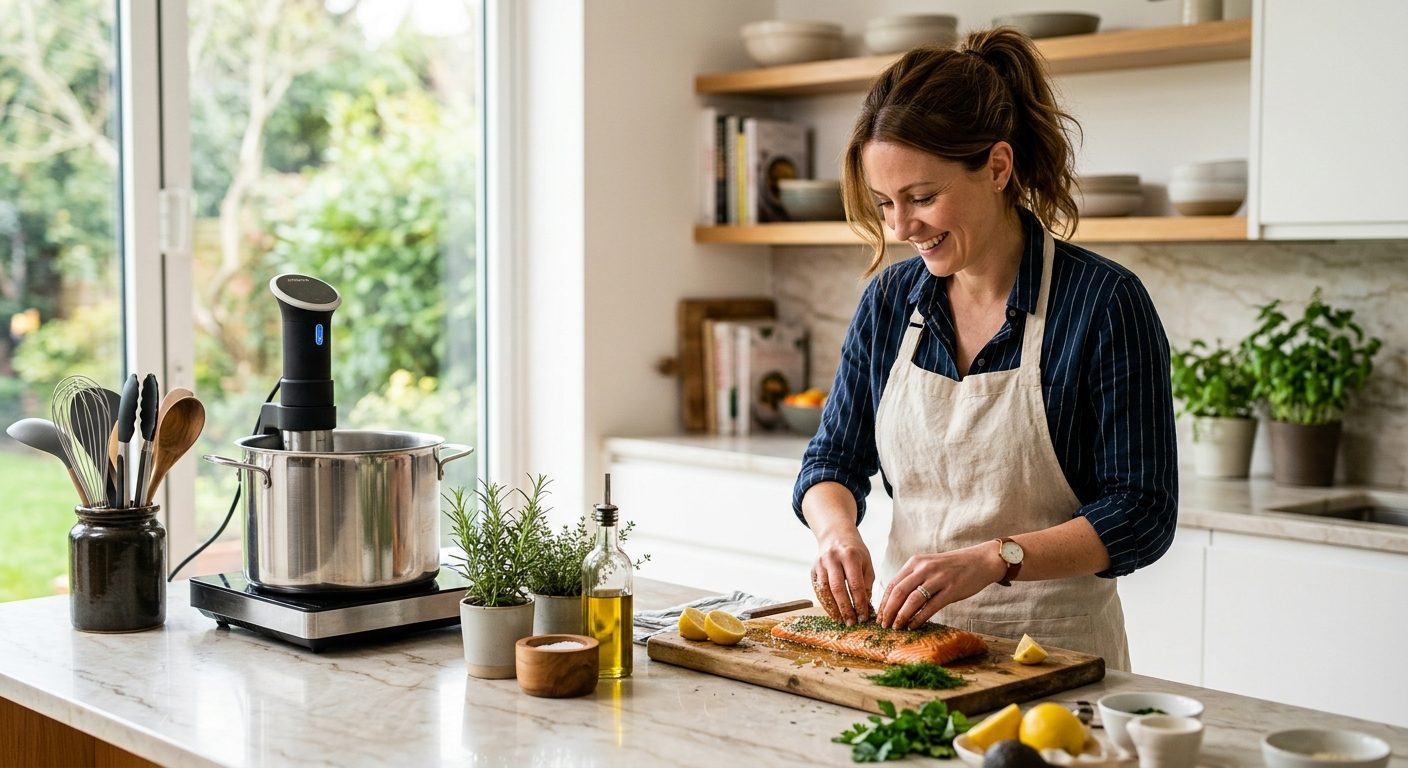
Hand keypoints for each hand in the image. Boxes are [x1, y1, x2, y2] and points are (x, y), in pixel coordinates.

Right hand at [810, 532, 874, 625]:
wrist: (836, 536)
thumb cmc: (855, 552)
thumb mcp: (866, 563)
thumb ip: (866, 584)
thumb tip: (865, 608)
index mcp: (850, 556)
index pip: (855, 584)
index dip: (859, 603)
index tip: (864, 617)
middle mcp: (832, 559)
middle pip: (837, 589)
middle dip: (845, 609)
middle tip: (852, 622)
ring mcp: (820, 564)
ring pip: (824, 591)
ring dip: (833, 609)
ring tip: (841, 620)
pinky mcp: (812, 570)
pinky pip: (817, 590)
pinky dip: (825, 603)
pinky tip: (833, 612)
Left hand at [876, 543, 1003, 629]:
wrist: (981, 561)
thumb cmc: (952, 567)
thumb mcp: (929, 566)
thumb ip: (913, 578)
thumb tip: (895, 601)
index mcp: (915, 562)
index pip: (892, 583)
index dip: (884, 602)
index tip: (879, 616)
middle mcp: (924, 568)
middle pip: (899, 592)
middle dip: (888, 611)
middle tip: (884, 625)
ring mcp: (938, 578)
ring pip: (912, 600)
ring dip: (902, 616)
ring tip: (896, 627)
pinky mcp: (951, 590)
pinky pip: (930, 607)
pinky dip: (919, 618)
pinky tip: (913, 626)